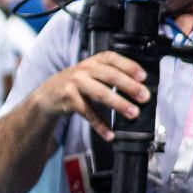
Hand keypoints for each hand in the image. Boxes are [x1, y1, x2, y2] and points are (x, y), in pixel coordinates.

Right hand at [37, 50, 151, 141]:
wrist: (48, 94)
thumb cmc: (78, 83)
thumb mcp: (92, 73)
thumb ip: (112, 75)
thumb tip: (140, 89)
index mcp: (94, 61)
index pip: (112, 58)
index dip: (129, 66)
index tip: (143, 76)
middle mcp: (84, 70)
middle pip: (110, 76)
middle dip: (129, 86)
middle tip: (144, 97)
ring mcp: (75, 83)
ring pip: (100, 93)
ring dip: (118, 104)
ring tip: (133, 113)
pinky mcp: (68, 99)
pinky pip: (88, 113)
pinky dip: (100, 125)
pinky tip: (110, 133)